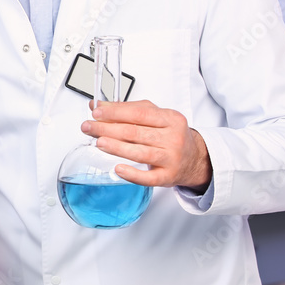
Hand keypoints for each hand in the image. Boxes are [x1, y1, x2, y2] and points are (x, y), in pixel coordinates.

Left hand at [81, 100, 212, 188]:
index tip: (96, 112)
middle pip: (136, 132)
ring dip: (116, 147)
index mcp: (170, 119)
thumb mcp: (156, 116)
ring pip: (140, 153)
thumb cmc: (171, 135)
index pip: (139, 113)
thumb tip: (99, 105)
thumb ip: (128, 109)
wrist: (195, 158)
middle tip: (89, 127)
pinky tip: (118, 169)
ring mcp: (171, 158)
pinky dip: (132, 174)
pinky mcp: (168, 177)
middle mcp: (173, 138)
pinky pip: (148, 178)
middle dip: (108, 129)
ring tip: (99, 142)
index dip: (115, 112)